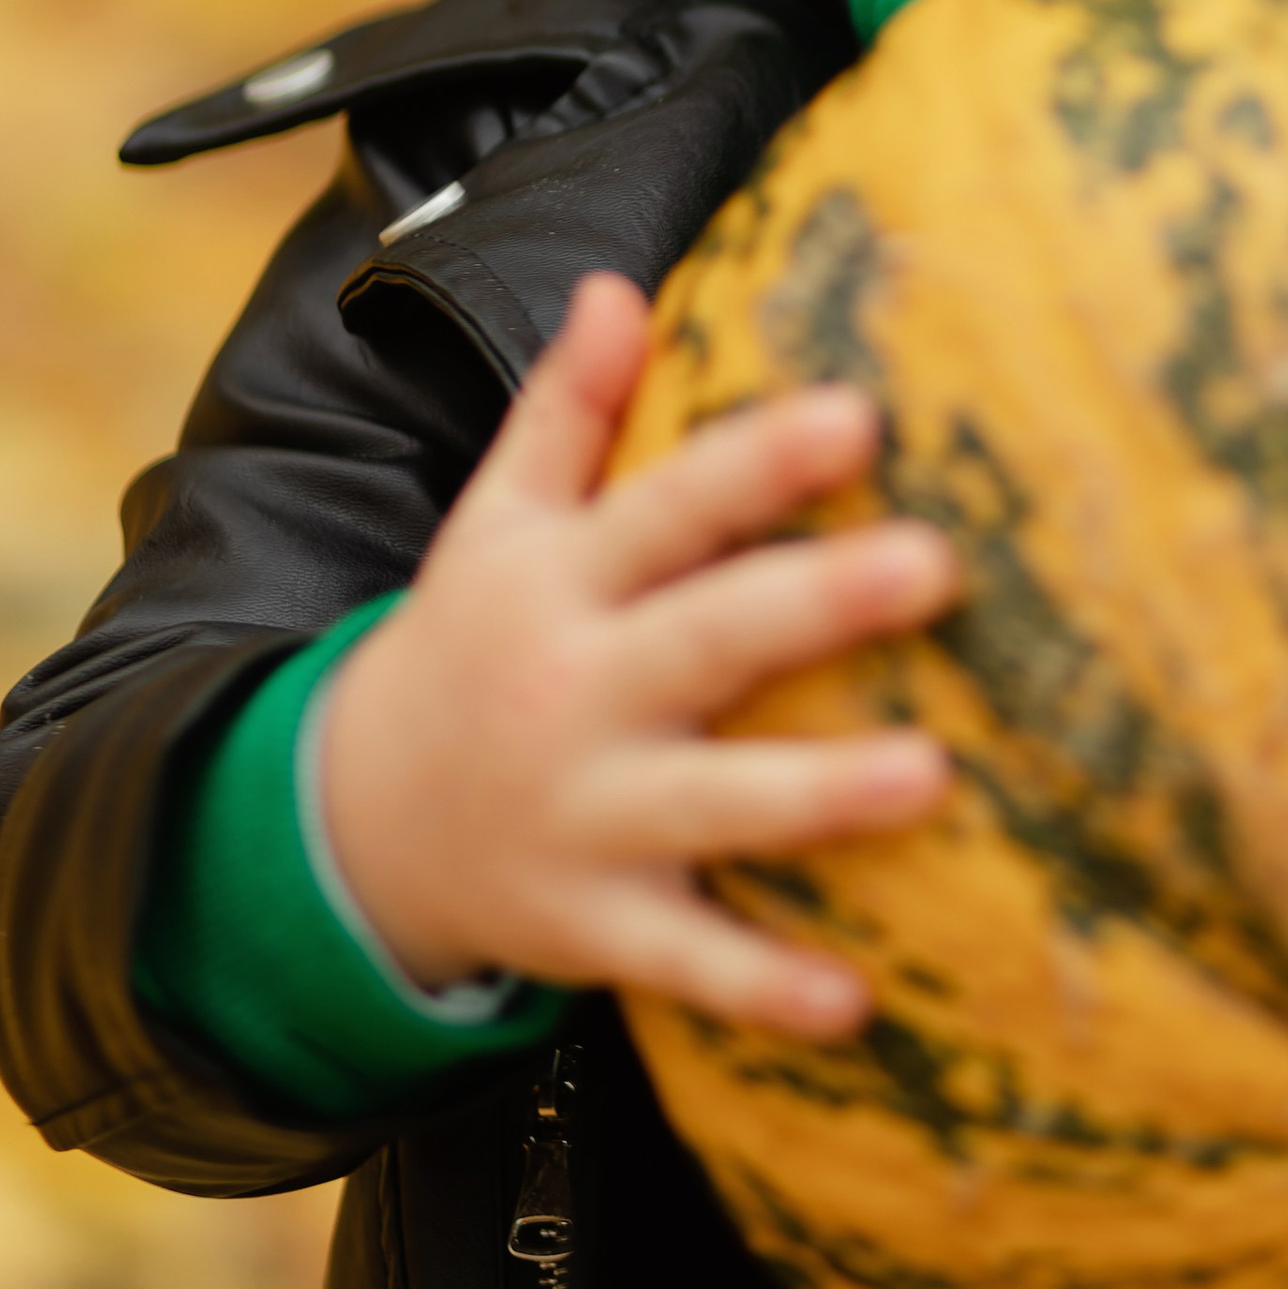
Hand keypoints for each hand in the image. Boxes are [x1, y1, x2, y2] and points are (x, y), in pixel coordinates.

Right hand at [318, 271, 956, 1034]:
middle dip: (816, 604)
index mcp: (561, 581)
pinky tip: (856, 1004)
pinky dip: (763, 989)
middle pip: (707, 638)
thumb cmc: (474, 645)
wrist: (351, 829)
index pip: (667, 507)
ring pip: (715, 805)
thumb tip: (619, 284)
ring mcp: (587, 816)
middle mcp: (577, 693)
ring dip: (819, 795)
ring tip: (933, 776)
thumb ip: (566, 410)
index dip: (757, 462)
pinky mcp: (597, 924)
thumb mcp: (496, 525)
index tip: (858, 416)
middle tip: (935, 564)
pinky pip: (688, 961)